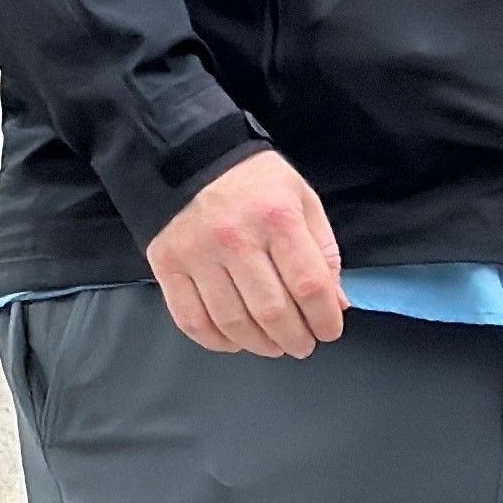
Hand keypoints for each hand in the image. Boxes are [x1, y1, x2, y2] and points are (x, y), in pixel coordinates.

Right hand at [146, 149, 343, 359]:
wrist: (186, 156)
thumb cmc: (251, 180)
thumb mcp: (301, 200)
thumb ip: (323, 251)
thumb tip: (335, 304)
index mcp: (276, 218)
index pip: (309, 286)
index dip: (324, 319)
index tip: (328, 330)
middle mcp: (235, 238)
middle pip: (272, 311)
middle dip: (295, 339)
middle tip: (302, 344)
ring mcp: (197, 254)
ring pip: (233, 322)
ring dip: (260, 345)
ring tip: (272, 345)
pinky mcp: (167, 265)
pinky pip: (191, 319)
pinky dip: (215, 341)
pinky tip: (234, 340)